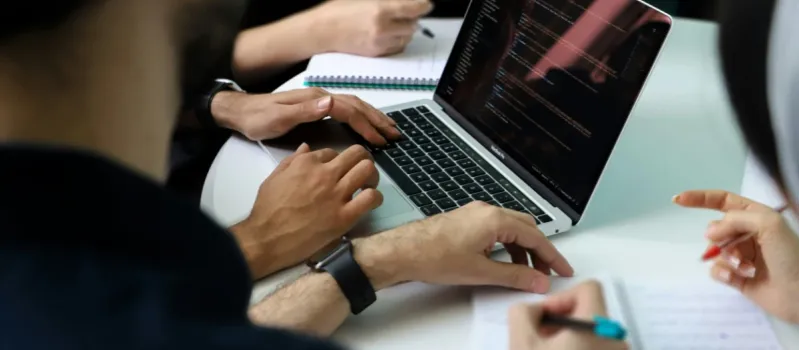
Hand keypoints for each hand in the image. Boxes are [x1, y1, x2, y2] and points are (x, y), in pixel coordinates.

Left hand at [211, 88, 400, 144]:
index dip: (365, 125)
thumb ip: (304, 112)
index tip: (378, 140)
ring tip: (389, 129)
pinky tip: (367, 126)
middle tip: (395, 134)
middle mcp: (321, 98)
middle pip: (357, 105)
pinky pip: (347, 111)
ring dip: (373, 117)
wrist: (241, 112)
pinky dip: (362, 117)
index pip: (348, 110)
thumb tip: (331, 103)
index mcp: (315, 100)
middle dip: (377, 119)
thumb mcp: (278, 118)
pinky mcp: (318, 108)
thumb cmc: (258, 118)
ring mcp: (320, 102)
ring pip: (354, 106)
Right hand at [232, 144, 381, 278]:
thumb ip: (291, 161)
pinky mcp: (344, 216)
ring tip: (367, 186)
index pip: (333, 152)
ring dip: (372, 176)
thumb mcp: (274, 178)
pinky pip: (371, 198)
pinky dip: (375, 198)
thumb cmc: (267, 210)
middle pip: (357, 154)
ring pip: (367, 170)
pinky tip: (370, 203)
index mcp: (307, 163)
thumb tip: (306, 147)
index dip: (337, 162)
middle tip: (361, 173)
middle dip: (362, 160)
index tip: (337, 173)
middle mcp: (324, 174)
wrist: (266, 239)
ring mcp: (336, 194)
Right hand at [310, 0, 433, 56]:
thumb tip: (403, 2)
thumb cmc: (337, 11)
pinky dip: (396, 41)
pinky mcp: (376, 54)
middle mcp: (383, 28)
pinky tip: (386, 33)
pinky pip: (396, 48)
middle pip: (413, 25)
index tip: (426, 4)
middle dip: (411, 18)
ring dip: (404, 30)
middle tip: (404, 12)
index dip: (423, 5)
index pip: (415, 8)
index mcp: (381, 9)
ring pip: (406, 38)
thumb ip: (388, 0)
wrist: (321, 31)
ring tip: (392, 23)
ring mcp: (380, 43)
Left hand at [355, 202, 573, 290]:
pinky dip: (505, 244)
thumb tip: (537, 280)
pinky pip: (495, 229)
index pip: (535, 236)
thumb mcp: (480, 271)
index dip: (552, 255)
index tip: (562, 269)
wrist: (403, 251)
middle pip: (526, 228)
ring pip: (510, 228)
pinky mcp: (465, 220)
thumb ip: (514, 276)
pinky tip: (502, 261)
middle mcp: (486, 211)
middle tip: (546, 271)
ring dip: (522, 249)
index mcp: (494, 219)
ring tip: (525, 271)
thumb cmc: (433, 256)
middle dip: (539, 250)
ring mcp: (474, 214)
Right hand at [508, 281, 627, 349]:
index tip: (548, 314)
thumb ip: (522, 312)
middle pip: (589, 310)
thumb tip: (529, 309)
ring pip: (591, 329)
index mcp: (597, 327)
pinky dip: (577, 347)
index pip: (589, 288)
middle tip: (542, 336)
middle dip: (561, 319)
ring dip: (567, 335)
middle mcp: (615, 339)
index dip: (562, 296)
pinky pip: (597, 344)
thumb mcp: (522, 342)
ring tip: (548, 349)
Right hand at [674, 190, 799, 323]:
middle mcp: (747, 234)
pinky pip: (716, 270)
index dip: (700, 198)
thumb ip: (735, 219)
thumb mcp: (768, 224)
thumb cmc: (791, 257)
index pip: (723, 201)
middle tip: (735, 248)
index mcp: (756, 216)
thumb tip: (710, 232)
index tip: (678, 199)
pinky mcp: (737, 276)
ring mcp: (742, 256)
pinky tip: (736, 278)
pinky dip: (723, 273)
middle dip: (720, 238)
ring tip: (745, 268)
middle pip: (716, 228)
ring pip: (715, 251)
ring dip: (727, 258)